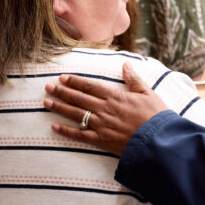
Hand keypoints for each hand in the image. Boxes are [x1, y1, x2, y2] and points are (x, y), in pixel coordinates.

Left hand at [45, 62, 166, 155]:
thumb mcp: (148, 93)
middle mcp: (104, 109)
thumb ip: (134, 79)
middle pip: (78, 98)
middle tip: (47, 87)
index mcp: (115, 96)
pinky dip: (66, 131)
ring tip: (46, 102)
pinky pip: (79, 135)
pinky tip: (55, 127)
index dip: (75, 81)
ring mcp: (101, 125)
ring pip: (75, 114)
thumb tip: (126, 64)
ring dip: (59, 107)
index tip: (63, 77)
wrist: (158, 141)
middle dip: (61, 92)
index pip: (90, 86)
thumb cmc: (156, 117)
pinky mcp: (100, 140)